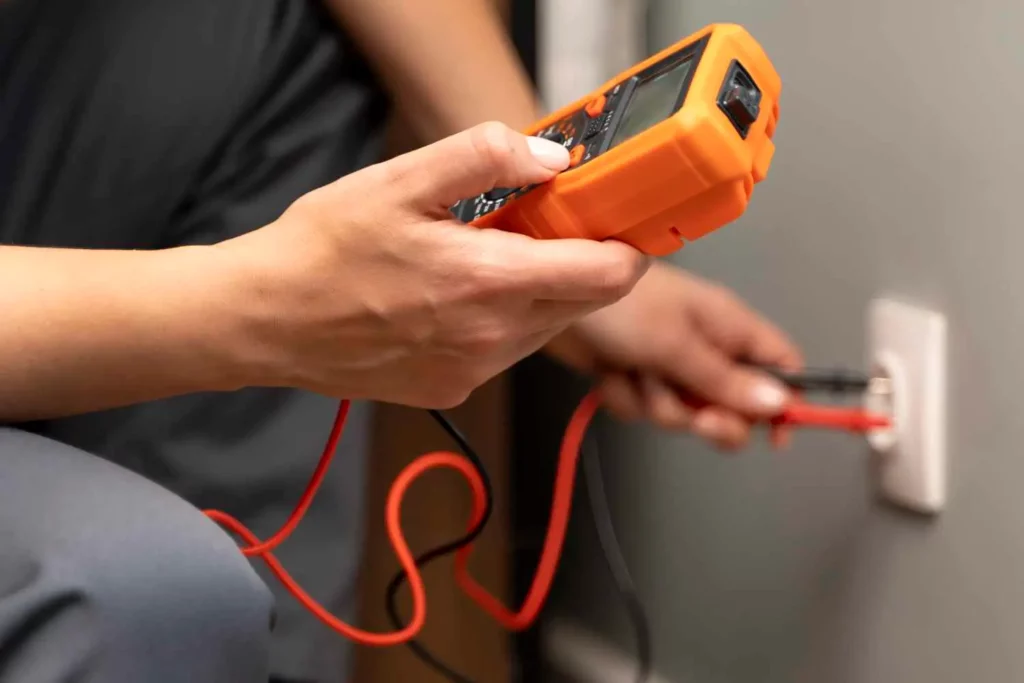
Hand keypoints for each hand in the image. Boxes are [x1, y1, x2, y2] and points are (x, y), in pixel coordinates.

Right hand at [217, 122, 649, 407]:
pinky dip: (502, 320)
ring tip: (486, 257)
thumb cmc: (325, 250)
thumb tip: (551, 159)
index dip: (626, 245)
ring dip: (539, 291)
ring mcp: (474, 371)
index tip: (617, 220)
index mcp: (489, 283)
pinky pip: (506, 351)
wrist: (268, 321)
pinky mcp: (453, 388)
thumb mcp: (400, 180)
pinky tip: (454, 296)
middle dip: (579, 261)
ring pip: (546, 328)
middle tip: (542, 225)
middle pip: (583, 302)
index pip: (607, 276)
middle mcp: (492, 338)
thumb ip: (485, 159)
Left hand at [545, 262, 801, 448]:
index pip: (780, 367)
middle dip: (707, 415)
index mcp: (730, 327)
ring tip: (635, 371)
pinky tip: (609, 372)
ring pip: (680, 412)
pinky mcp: (632, 374)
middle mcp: (704, 346)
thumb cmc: (624, 305)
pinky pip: (642, 408)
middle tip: (694, 415)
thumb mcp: (678, 345)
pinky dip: (624, 396)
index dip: (784, 402)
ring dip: (655, 401)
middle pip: (731, 405)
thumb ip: (726, 380)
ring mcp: (666, 363)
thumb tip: (780, 405)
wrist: (553, 292)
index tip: (774, 437)